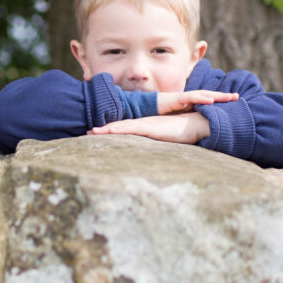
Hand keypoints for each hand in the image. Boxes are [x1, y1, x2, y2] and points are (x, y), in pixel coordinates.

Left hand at [90, 112, 210, 144]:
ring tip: (92, 132)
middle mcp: (143, 124)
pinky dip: (120, 129)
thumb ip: (157, 146)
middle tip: (87, 133)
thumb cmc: (182, 133)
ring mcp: (146, 124)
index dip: (110, 131)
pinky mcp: (150, 127)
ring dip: (107, 129)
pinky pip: (132, 128)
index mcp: (145, 127)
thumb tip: (151, 158)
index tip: (96, 134)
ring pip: (122, 126)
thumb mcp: (166, 141)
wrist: (195, 124)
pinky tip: (110, 131)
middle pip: (119, 126)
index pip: (124, 129)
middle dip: (103, 130)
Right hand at [156, 90, 237, 113]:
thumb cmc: (164, 114)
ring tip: (228, 97)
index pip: (209, 101)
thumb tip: (203, 130)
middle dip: (223, 96)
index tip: (234, 102)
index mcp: (192, 103)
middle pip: (209, 95)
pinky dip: (201, 98)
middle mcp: (190, 98)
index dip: (221, 101)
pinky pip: (191, 97)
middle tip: (236, 97)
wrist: (149, 108)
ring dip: (216, 95)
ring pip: (203, 94)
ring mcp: (184, 97)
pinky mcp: (177, 98)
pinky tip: (211, 100)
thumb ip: (192, 120)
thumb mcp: (181, 118)